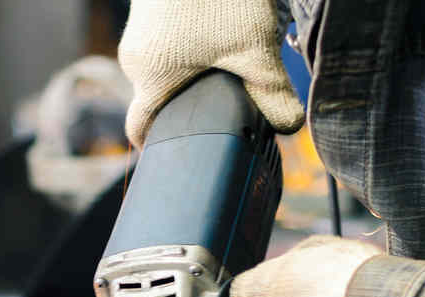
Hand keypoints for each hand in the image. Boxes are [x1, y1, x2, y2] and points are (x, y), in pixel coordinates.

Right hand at [118, 0, 304, 147]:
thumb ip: (273, 95)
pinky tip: (218, 34)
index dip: (157, 147)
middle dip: (190, 104)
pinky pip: (165, 42)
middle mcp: (134, 58)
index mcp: (150, 78)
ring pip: (164, 69)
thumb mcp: (256, 50)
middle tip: (225, 105)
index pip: (140, 130)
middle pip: (158, 98)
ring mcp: (139, 32)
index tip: (179, 153)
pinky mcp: (148, 10)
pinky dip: (189, 47)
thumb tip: (291, 129)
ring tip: (226, 63)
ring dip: (192, 73)